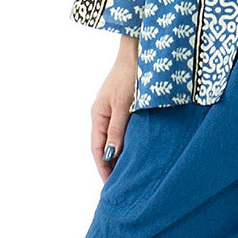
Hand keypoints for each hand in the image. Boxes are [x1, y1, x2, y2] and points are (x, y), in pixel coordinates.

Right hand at [90, 36, 137, 181]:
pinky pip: (121, 131)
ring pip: (112, 140)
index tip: (110, 185)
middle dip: (109, 166)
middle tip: (118, 185)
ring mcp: (112, 110)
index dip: (103, 168)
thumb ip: (117, 131)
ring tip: (126, 174)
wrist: (139, 52)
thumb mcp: (124, 107)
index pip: (97, 149)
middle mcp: (102, 114)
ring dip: (117, 156)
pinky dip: (125, 144)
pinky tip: (133, 153)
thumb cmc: (131, 76)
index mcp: (98, 115)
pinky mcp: (123, 107)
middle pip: (103, 146)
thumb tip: (111, 155)